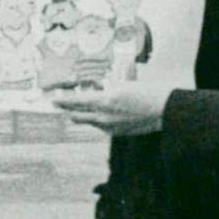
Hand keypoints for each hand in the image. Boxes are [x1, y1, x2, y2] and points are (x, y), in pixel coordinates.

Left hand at [53, 85, 167, 136]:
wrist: (164, 110)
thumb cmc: (147, 93)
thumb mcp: (123, 84)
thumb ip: (106, 88)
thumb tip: (96, 88)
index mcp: (104, 101)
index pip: (76, 102)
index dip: (63, 101)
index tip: (54, 100)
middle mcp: (103, 116)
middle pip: (76, 115)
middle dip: (69, 110)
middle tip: (62, 105)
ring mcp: (109, 127)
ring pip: (88, 121)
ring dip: (83, 115)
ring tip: (81, 109)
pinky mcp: (116, 134)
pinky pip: (100, 127)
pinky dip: (98, 120)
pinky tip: (102, 114)